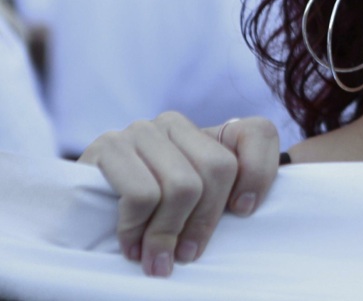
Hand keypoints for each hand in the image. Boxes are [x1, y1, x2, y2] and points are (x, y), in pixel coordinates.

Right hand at [78, 112, 280, 276]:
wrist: (81, 209)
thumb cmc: (156, 213)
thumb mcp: (200, 203)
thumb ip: (227, 195)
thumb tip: (244, 209)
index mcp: (209, 130)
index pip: (258, 133)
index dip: (260, 176)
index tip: (241, 213)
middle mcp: (176, 123)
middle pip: (219, 168)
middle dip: (204, 222)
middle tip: (185, 256)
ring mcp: (142, 130)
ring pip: (183, 185)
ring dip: (168, 233)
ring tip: (156, 260)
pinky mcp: (109, 146)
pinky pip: (141, 194)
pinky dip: (139, 228)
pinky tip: (131, 246)